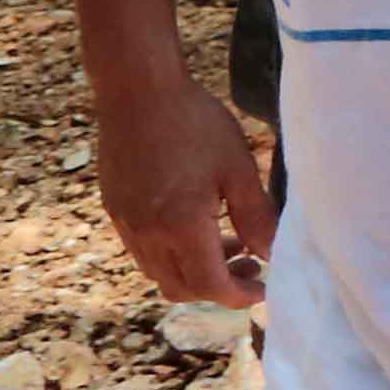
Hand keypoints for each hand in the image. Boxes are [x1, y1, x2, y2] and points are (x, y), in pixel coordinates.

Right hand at [90, 69, 273, 309]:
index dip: (239, 296)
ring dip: (195, 271)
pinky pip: (144, 251)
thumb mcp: (238, 169)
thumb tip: (274, 254)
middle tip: (252, 265)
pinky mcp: (115, 210)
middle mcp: (147, 234)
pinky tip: (198, 226)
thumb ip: (257, 217)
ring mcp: (126, 223)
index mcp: (180, 226)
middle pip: (181, 288)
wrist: (138, 93)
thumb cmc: (195, 124)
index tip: (265, 288)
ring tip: (231, 243)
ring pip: (160, 273)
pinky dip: (173, 254)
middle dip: (219, 287)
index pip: (209, 285)